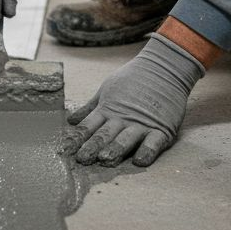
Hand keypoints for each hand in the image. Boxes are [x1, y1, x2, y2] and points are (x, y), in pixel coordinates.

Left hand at [64, 33, 205, 166]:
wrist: (165, 67)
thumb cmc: (134, 78)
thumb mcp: (107, 89)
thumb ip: (90, 107)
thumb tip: (71, 120)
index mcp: (108, 109)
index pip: (88, 126)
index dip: (76, 138)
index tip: (64, 150)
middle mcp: (123, 118)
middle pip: (105, 134)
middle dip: (92, 147)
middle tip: (82, 159)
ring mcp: (142, 124)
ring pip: (126, 139)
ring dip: (115, 149)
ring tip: (105, 159)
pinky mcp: (162, 128)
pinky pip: (154, 143)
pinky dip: (147, 151)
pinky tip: (140, 161)